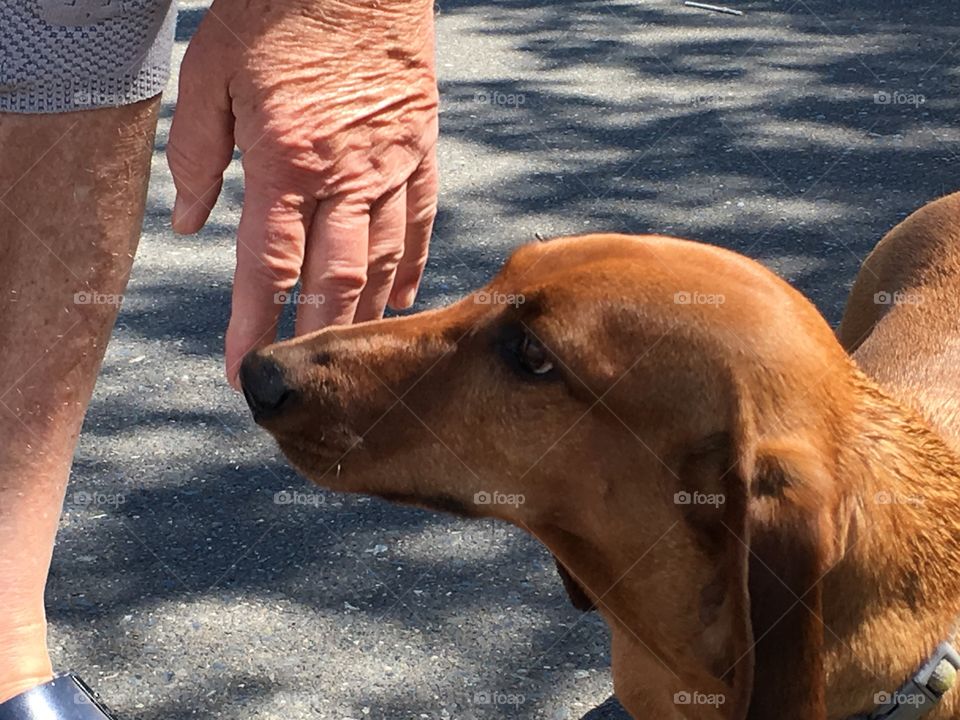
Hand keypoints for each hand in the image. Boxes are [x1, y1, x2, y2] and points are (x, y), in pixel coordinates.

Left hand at [166, 0, 438, 387]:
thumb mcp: (210, 72)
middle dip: (317, 340)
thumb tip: (194, 223)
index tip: (244, 371)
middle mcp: (346, 174)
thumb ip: (196, 154)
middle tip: (307, 386)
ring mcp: (392, 164)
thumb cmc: (275, 12)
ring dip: (366, 317)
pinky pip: (422, 222)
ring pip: (384, 260)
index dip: (254, 325)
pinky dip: (412, 268)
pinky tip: (401, 303)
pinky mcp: (422, 149)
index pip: (269, 265)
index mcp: (286, 159)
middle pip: (335, 279)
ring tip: (353, 359)